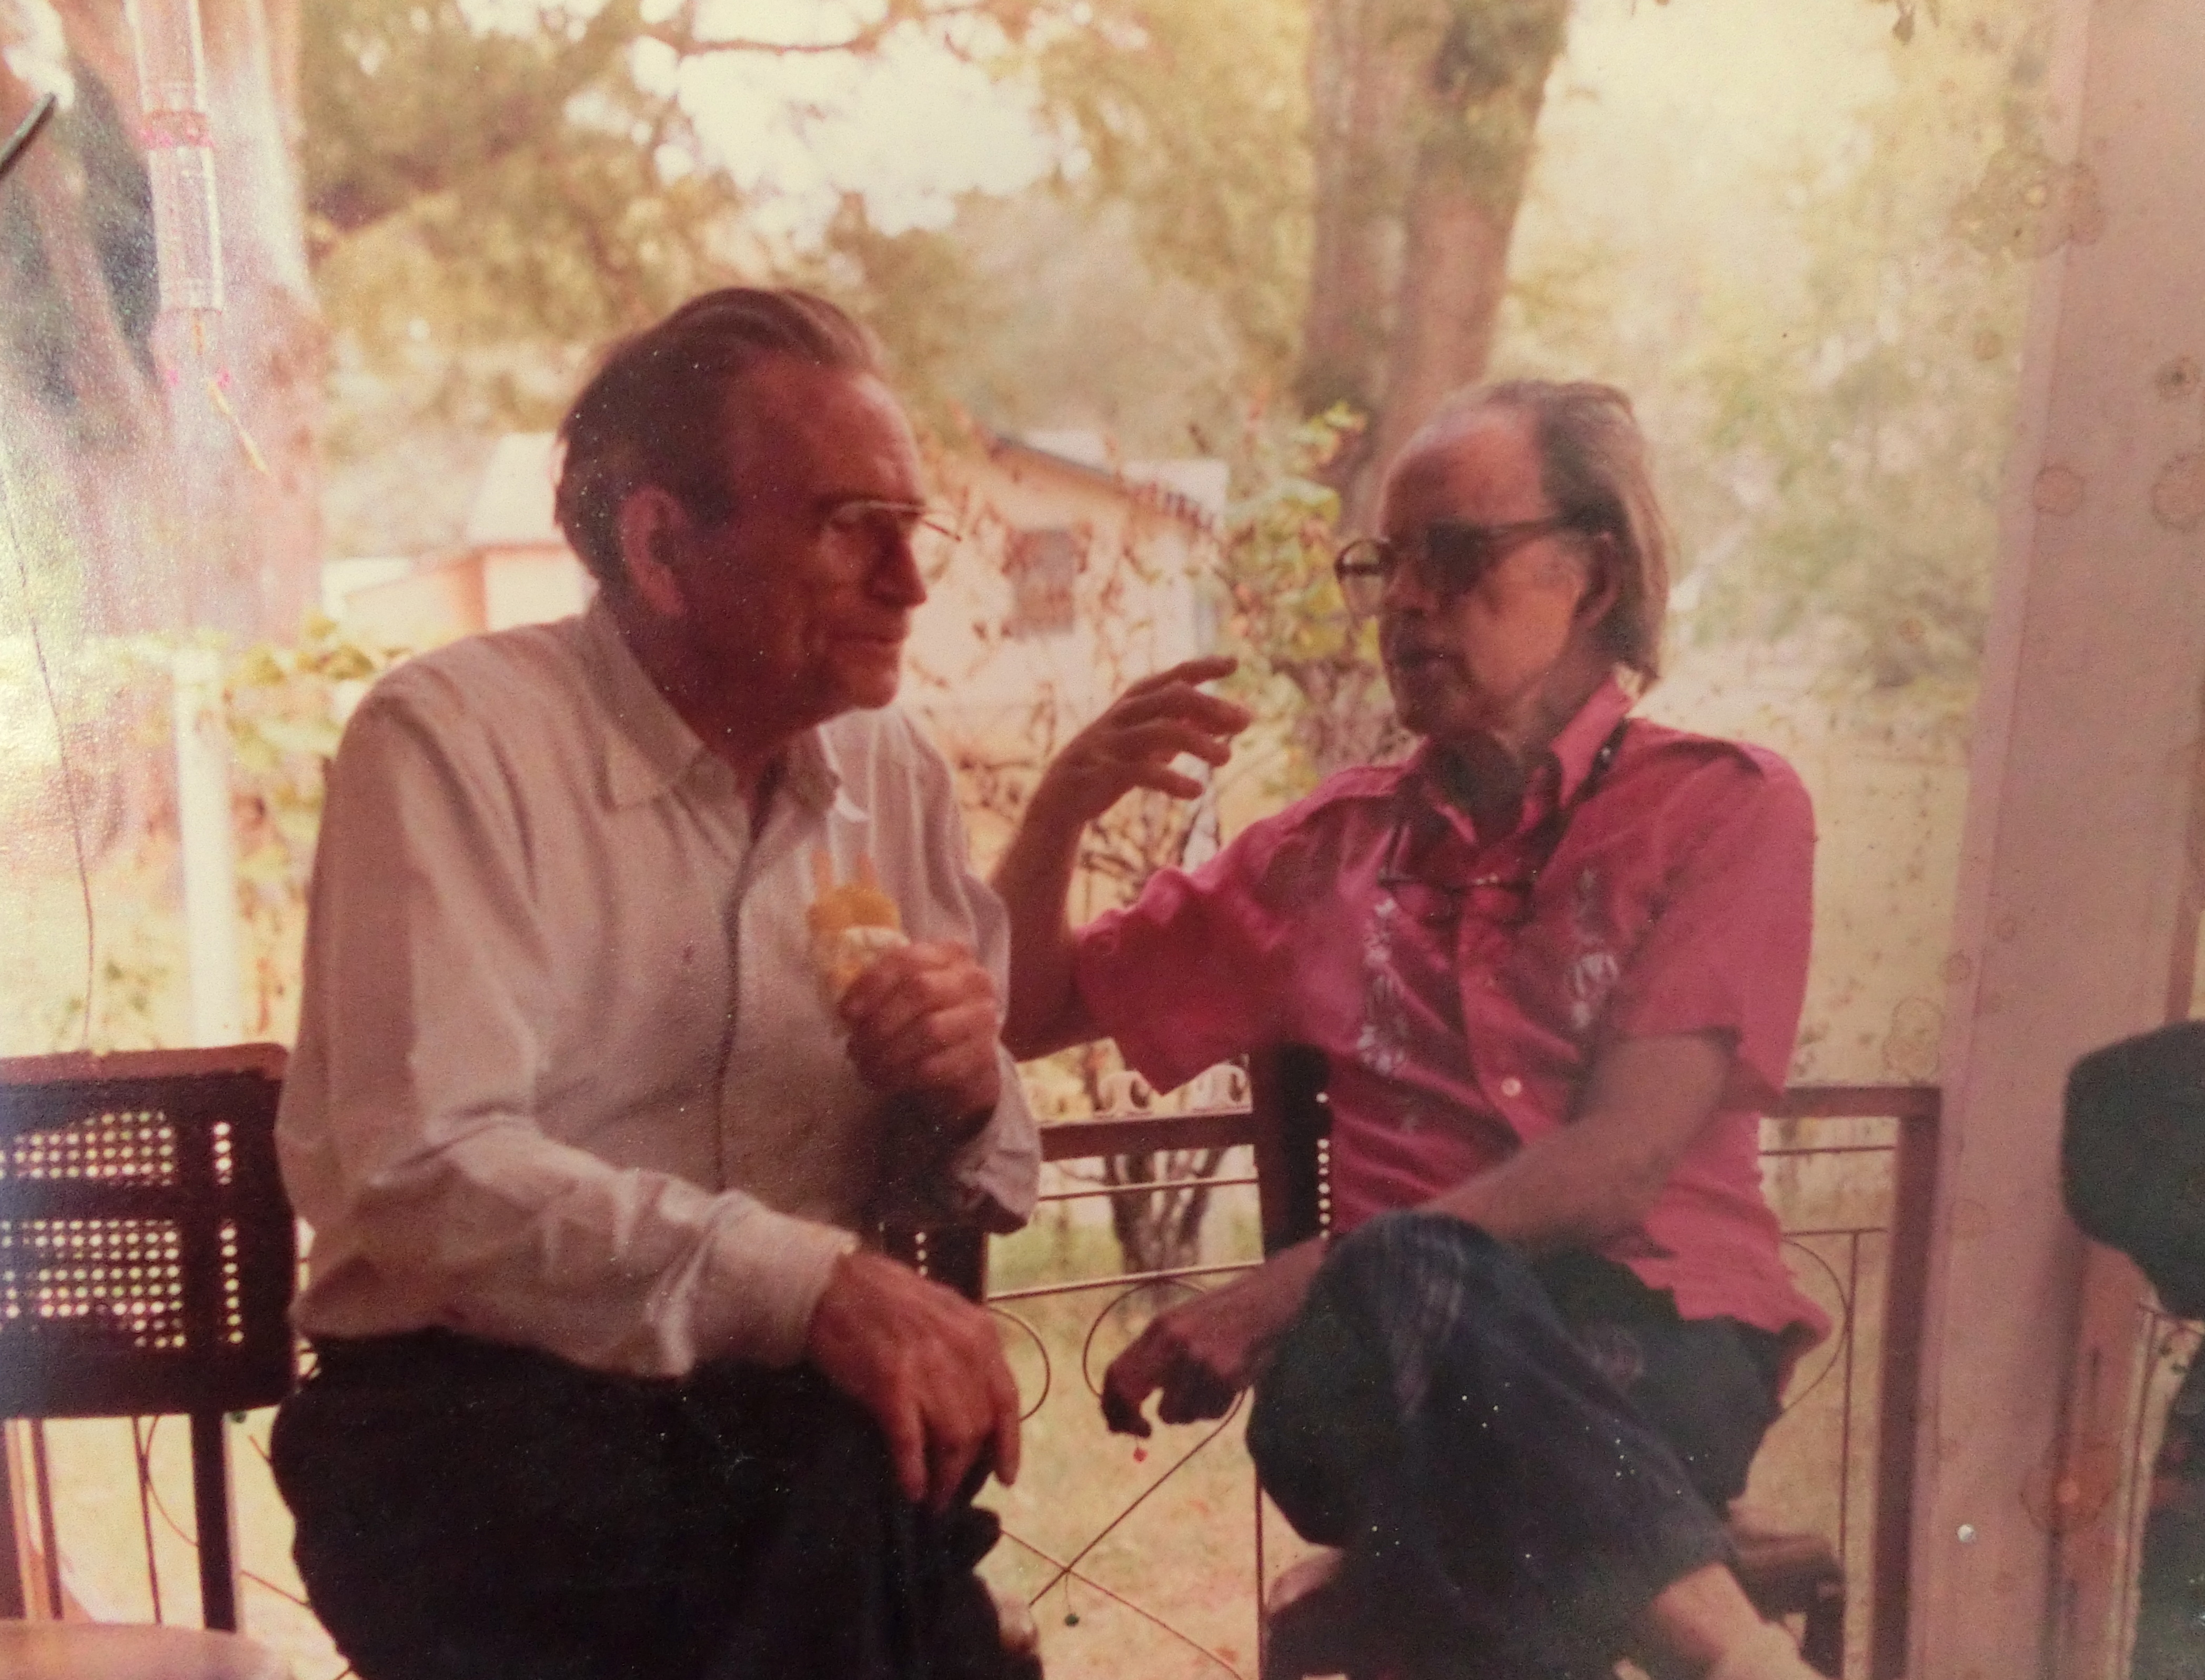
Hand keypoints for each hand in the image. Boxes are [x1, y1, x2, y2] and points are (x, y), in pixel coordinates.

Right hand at [805, 1248, 1022, 1508]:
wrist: (829, 1285)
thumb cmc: (882, 1298)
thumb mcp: (942, 1311)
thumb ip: (965, 1350)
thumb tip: (974, 1400)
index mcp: (978, 1332)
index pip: (1006, 1398)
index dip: (1008, 1444)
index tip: (1005, 1477)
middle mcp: (961, 1351)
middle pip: (978, 1426)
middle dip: (967, 1467)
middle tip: (952, 1491)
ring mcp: (927, 1368)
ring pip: (953, 1439)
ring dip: (945, 1478)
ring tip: (934, 1498)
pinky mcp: (891, 1384)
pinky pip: (911, 1441)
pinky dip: (914, 1471)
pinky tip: (912, 1490)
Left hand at [840, 941, 1002, 1132]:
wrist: (967, 1053)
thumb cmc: (927, 1016)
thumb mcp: (907, 991)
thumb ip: (882, 989)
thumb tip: (846, 1012)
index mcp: (950, 954)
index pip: (907, 959)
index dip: (871, 985)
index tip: (845, 1013)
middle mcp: (973, 979)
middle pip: (921, 991)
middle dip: (880, 1022)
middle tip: (854, 1048)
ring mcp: (983, 1016)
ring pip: (930, 1031)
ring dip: (889, 1054)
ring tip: (866, 1068)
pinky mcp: (984, 1054)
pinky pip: (939, 1065)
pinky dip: (905, 1076)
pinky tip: (886, 1082)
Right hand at [1032, 657, 1251, 831]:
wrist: (1060, 798)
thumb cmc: (1114, 763)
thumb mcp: (1152, 741)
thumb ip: (1186, 724)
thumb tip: (1232, 715)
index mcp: (1133, 703)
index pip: (1172, 677)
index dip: (1202, 667)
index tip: (1234, 664)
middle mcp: (1122, 715)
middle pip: (1170, 698)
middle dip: (1210, 706)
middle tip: (1244, 722)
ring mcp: (1110, 742)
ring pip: (1158, 731)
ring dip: (1198, 741)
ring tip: (1227, 757)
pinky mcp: (1101, 773)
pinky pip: (1140, 772)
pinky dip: (1171, 779)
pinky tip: (1196, 792)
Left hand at [1100, 1241, 1323, 1436]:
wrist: (1269, 1301)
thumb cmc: (1222, 1317)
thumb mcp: (1180, 1324)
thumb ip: (1151, 1358)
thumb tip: (1121, 1403)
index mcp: (1160, 1328)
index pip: (1116, 1373)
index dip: (1110, 1405)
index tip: (1116, 1424)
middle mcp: (1175, 1342)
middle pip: (1133, 1396)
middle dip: (1133, 1422)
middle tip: (1143, 1431)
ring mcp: (1201, 1359)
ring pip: (1174, 1414)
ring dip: (1186, 1411)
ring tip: (1206, 1387)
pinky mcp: (1227, 1376)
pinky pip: (1207, 1413)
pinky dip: (1213, 1408)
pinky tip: (1226, 1383)